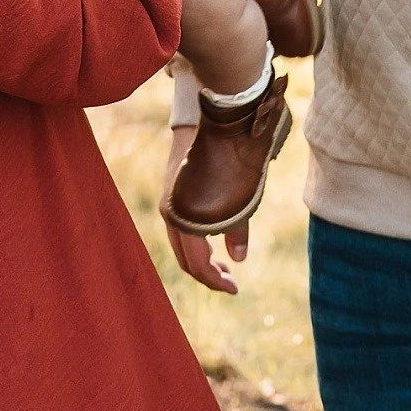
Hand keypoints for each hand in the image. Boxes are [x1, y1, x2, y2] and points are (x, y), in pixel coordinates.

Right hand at [160, 125, 248, 294]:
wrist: (209, 122)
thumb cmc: (227, 158)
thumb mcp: (239, 196)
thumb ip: (237, 230)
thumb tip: (239, 260)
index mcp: (184, 218)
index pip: (197, 264)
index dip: (215, 281)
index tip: (235, 289)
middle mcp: (172, 214)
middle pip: (186, 260)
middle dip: (208, 275)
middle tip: (231, 282)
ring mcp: (170, 204)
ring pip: (183, 247)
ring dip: (202, 261)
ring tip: (224, 267)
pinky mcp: (173, 195)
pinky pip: (182, 232)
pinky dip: (196, 245)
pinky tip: (213, 243)